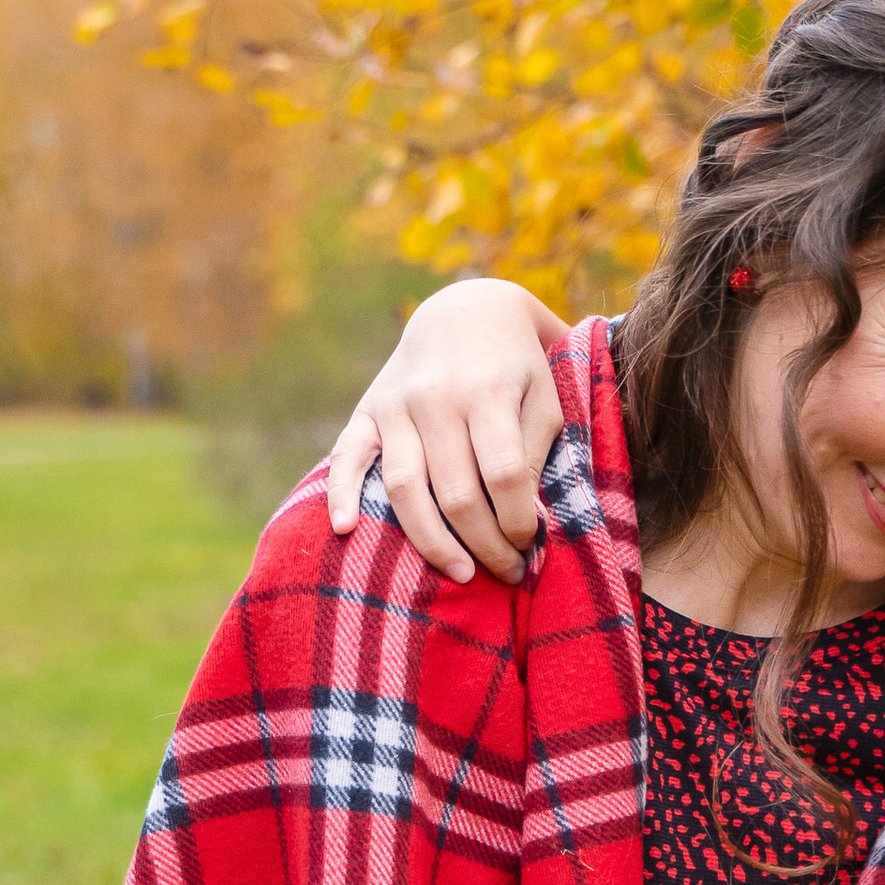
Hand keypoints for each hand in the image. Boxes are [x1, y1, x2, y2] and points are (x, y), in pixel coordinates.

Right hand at [325, 275, 571, 584]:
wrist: (467, 311)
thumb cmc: (517, 367)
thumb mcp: (543, 399)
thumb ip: (532, 454)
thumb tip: (524, 519)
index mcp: (488, 391)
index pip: (503, 475)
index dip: (520, 520)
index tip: (532, 543)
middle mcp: (436, 398)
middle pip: (456, 492)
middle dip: (486, 544)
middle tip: (508, 571)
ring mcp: (396, 405)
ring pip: (406, 488)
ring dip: (433, 542)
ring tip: (462, 573)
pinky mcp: (368, 410)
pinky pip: (348, 456)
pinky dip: (341, 493)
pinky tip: (344, 531)